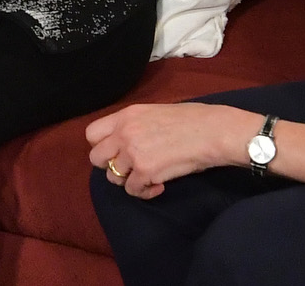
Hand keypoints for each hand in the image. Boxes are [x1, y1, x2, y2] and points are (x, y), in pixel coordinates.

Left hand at [86, 102, 258, 198]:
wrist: (213, 131)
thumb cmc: (193, 119)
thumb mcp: (155, 112)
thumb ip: (135, 125)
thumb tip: (126, 140)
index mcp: (126, 115)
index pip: (92, 133)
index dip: (101, 145)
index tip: (116, 151)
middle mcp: (124, 133)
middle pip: (96, 158)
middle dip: (111, 166)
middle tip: (130, 167)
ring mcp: (133, 153)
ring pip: (113, 178)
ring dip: (129, 180)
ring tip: (148, 176)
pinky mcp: (145, 172)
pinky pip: (133, 191)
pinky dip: (146, 192)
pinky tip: (160, 185)